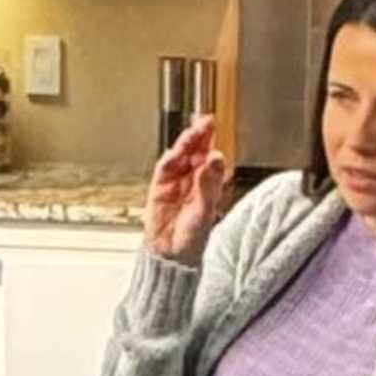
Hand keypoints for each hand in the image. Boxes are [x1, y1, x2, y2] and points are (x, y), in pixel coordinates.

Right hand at [144, 122, 231, 263]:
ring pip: (181, 156)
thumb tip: (213, 160)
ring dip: (186, 143)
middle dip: (200, 135)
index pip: (211, 158)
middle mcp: (193, 180)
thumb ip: (209, 185)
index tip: (215, 130)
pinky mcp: (160, 187)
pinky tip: (176, 153)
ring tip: (192, 133)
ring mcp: (176, 182)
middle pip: (196, 152)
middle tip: (205, 121)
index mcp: (209, 185)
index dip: (212, 142)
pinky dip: (169, 159)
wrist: (170, 254)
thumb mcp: (205, 211)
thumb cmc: (192, 238)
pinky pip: (164, 169)